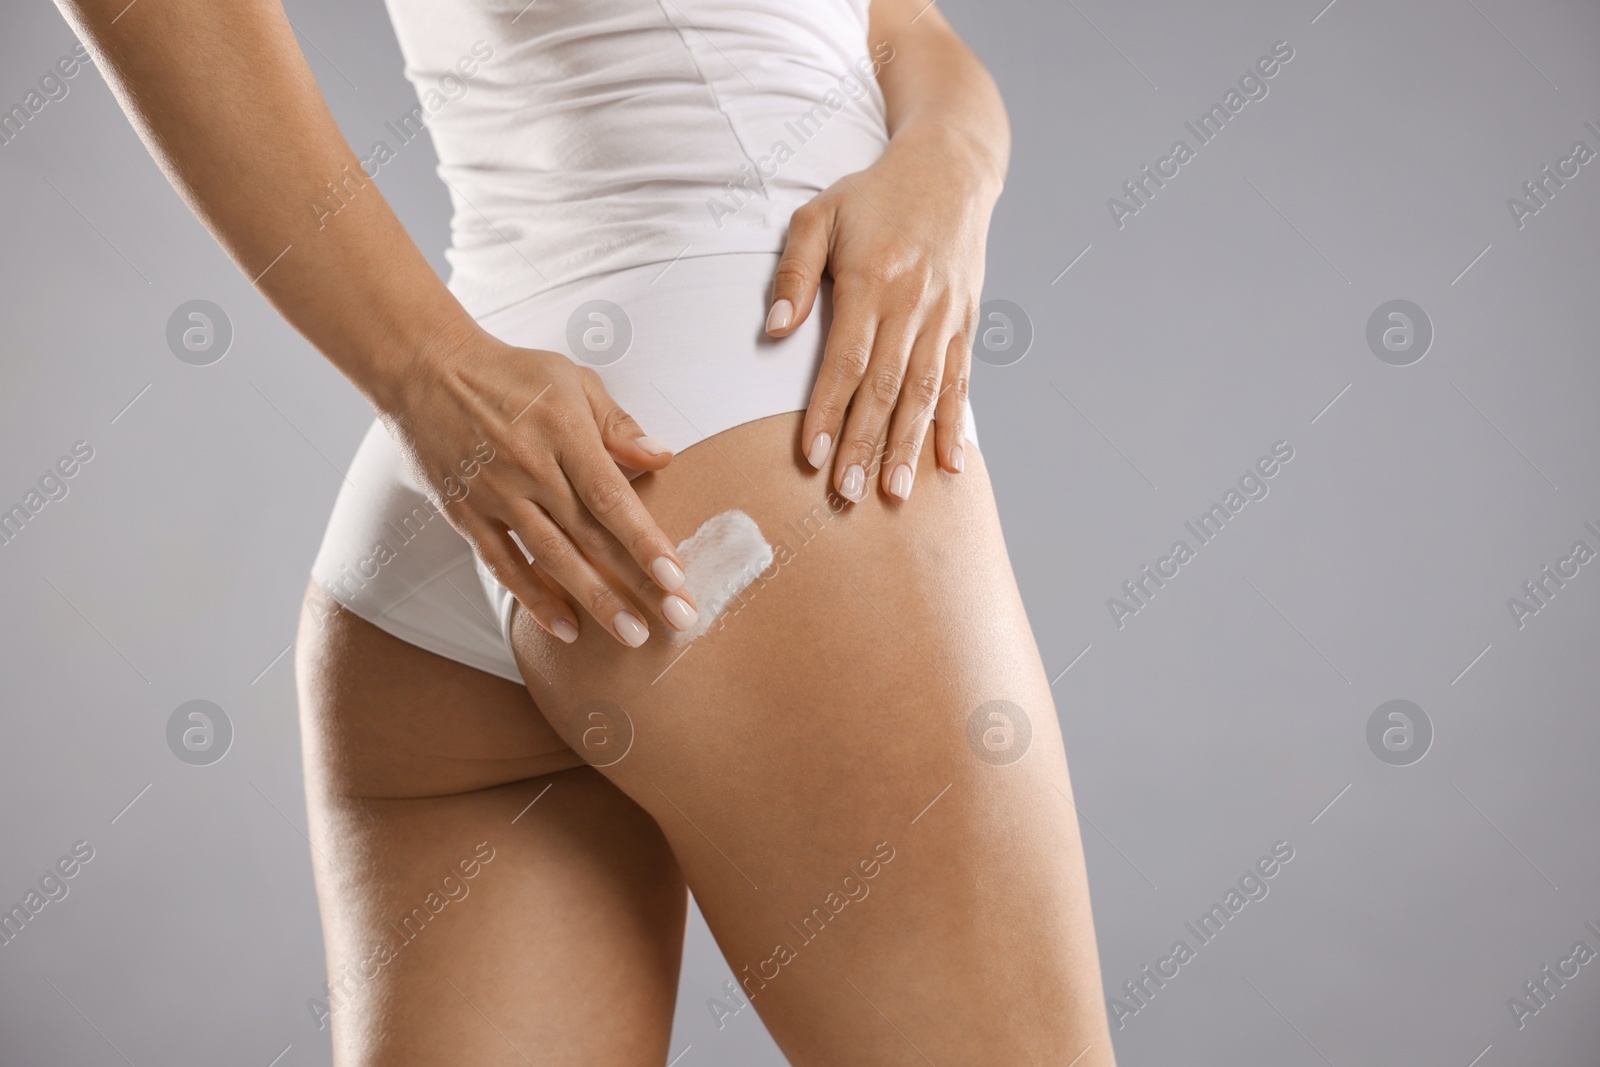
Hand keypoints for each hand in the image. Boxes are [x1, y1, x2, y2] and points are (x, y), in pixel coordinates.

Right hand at [379, 328, 697, 646]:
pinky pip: (503, 565)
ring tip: (631, 634)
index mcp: (564, 432)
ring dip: (594, 600)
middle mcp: (531, 468)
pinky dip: (533, 599)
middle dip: (636, 583)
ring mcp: (496, 495)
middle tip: (676, 620)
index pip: (611, 497)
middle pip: (590, 536)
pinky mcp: (466, 514)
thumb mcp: (572, 380)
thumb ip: (618, 424)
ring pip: (552, 558)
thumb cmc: (511, 374)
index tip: (675, 576)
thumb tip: (663, 458)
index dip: (644, 540)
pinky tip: (565, 628)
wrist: (426, 370)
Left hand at [764, 122, 1003, 501]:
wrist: (952, 168)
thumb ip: (794, 272)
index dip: (828, 410)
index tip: (811, 455)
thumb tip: (774, 331)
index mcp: (872, 280)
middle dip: (865, 444)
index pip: (847, 360)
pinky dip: (954, 425)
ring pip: (927, 393)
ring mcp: (945, 317)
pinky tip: (950, 466)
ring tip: (896, 493)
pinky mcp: (966, 323)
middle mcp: (913, 304)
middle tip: (846, 493)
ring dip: (910, 446)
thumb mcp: (819, 214)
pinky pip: (961, 381)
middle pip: (886, 388)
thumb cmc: (873, 194)